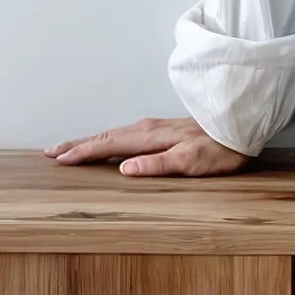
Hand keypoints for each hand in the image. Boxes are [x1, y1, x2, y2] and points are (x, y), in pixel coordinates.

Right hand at [43, 115, 253, 175]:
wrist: (241, 124)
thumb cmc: (220, 148)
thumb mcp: (191, 162)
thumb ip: (158, 165)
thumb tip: (123, 169)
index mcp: (149, 137)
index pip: (108, 145)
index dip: (82, 153)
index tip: (59, 159)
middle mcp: (147, 128)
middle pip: (105, 136)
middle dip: (78, 144)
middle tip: (52, 152)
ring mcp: (154, 127)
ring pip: (114, 134)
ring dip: (90, 141)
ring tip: (71, 148)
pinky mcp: (163, 130)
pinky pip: (125, 134)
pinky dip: (108, 140)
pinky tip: (108, 145)